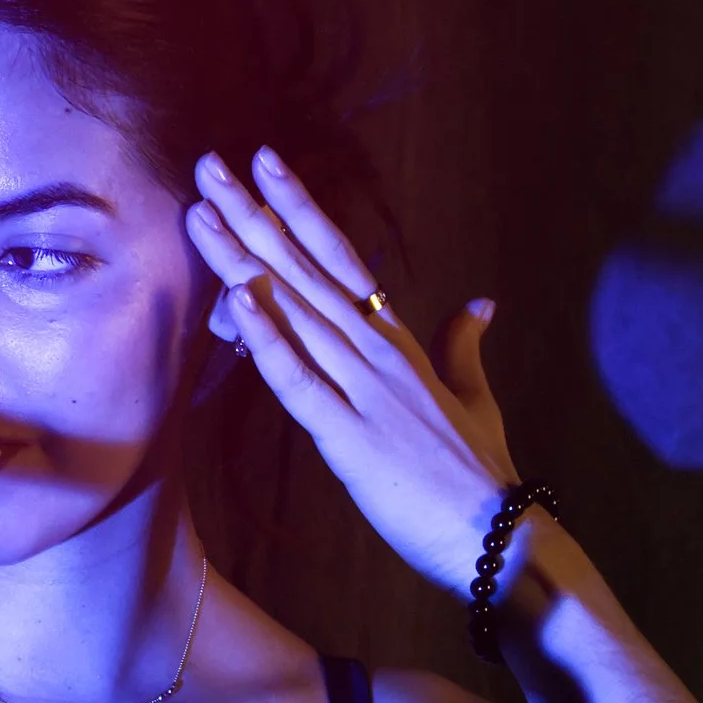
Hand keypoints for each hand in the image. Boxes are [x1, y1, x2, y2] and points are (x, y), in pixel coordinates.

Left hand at [183, 145, 519, 593]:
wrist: (499, 537)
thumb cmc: (481, 473)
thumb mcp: (476, 398)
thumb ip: (465, 346)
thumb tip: (481, 300)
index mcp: (398, 344)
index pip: (340, 261)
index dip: (301, 210)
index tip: (265, 165)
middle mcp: (378, 354)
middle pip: (306, 272)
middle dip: (254, 217)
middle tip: (210, 165)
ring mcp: (364, 391)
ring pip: (293, 312)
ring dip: (244, 261)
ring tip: (203, 212)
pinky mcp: (349, 437)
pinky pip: (298, 382)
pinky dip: (267, 339)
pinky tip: (236, 300)